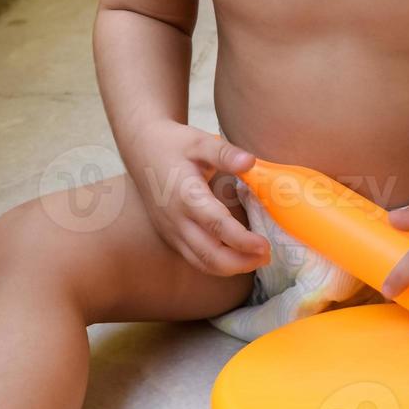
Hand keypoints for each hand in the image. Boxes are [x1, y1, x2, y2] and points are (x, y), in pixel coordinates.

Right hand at [127, 120, 270, 276]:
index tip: (264, 245)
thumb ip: (225, 153)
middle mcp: (176, 219)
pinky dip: (216, 264)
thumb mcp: (200, 141)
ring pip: (201, 262)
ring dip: (230, 267)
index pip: (216, 225)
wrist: (141, 149)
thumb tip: (251, 162)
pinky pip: (194, 258)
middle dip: (240, 262)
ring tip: (257, 260)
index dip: (242, 240)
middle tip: (267, 256)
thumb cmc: (174, 144)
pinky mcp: (170, 235)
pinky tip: (236, 258)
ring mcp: (171, 231)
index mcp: (186, 195)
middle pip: (209, 254)